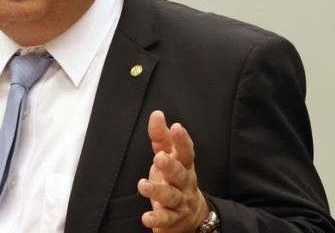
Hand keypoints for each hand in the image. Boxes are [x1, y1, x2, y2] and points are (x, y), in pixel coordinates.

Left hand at [137, 110, 208, 231]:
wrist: (191, 216)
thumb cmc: (175, 179)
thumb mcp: (169, 157)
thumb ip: (162, 137)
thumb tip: (157, 114)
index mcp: (184, 165)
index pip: (185, 151)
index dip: (182, 140)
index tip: (176, 127)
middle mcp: (185, 183)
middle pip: (179, 173)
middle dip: (170, 165)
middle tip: (159, 157)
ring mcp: (180, 202)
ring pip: (171, 196)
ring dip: (158, 190)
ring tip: (143, 185)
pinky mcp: (173, 219)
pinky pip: (165, 218)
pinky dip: (156, 218)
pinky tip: (146, 217)